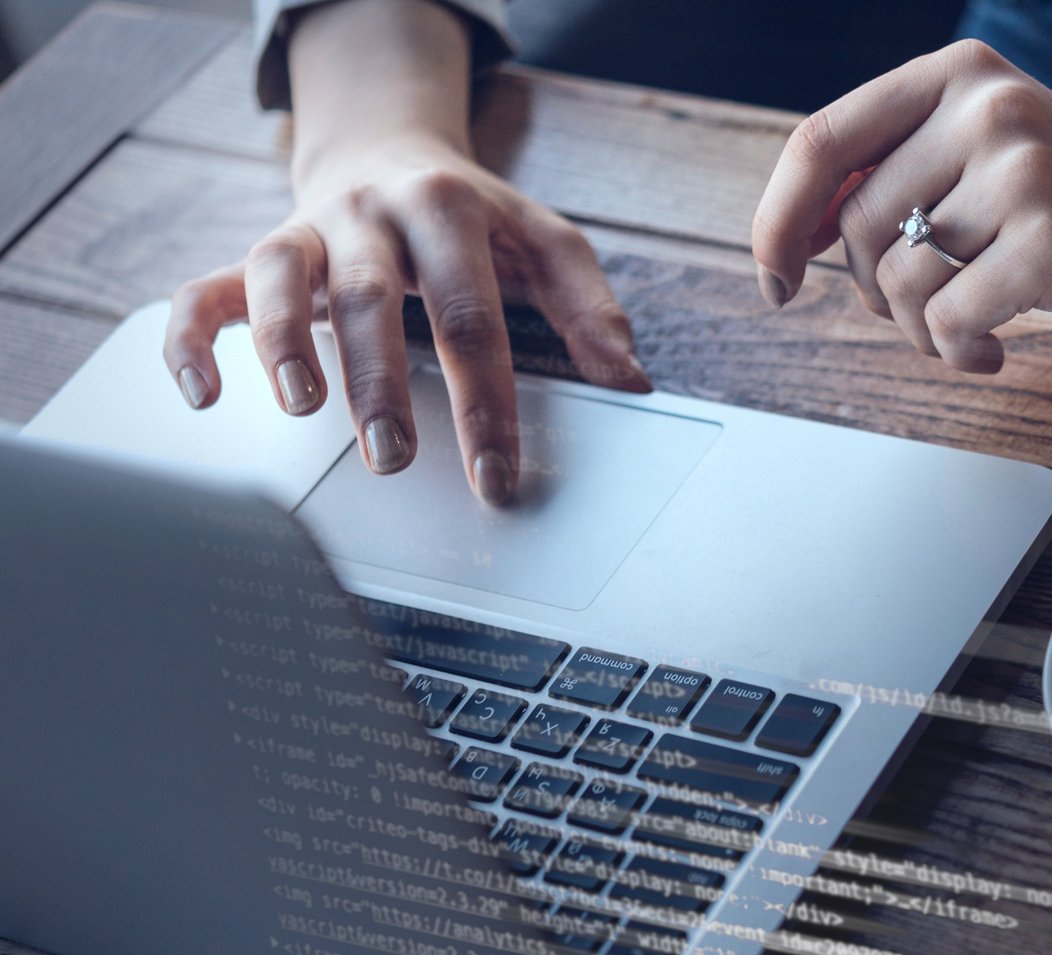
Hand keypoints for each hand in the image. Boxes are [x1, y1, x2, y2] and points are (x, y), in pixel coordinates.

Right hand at [163, 138, 649, 503]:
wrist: (389, 152)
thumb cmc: (476, 220)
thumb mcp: (545, 244)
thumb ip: (590, 308)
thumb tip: (632, 381)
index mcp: (450, 211)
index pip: (472, 317)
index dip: (486, 402)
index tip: (496, 477)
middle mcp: (371, 214)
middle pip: (373, 301)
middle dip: (381, 384)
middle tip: (394, 459)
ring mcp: (308, 232)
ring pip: (282, 281)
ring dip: (285, 347)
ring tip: (302, 409)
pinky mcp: (255, 254)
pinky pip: (207, 291)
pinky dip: (192, 338)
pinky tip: (206, 395)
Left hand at [752, 40, 1051, 373]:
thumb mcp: (981, 163)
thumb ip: (895, 177)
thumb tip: (786, 236)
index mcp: (957, 77)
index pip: (822, 143)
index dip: (778, 220)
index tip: (775, 279)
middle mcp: (985, 107)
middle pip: (856, 228)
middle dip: (874, 296)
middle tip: (928, 315)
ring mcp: (1019, 168)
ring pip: (898, 281)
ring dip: (921, 333)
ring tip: (969, 333)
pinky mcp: (1046, 237)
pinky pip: (948, 319)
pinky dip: (959, 353)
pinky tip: (995, 349)